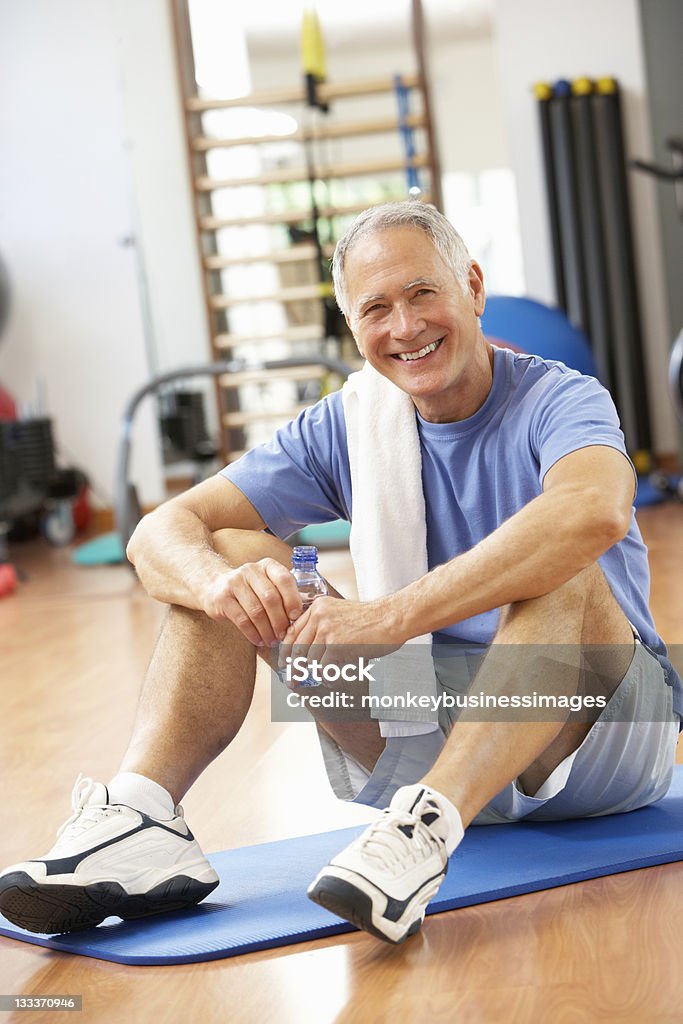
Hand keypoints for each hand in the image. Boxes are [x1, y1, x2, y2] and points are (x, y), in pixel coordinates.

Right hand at [200, 557, 302, 646]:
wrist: (214, 586)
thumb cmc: (250, 590)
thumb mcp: (266, 583)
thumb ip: (282, 594)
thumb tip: (301, 619)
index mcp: (267, 565)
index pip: (284, 579)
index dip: (292, 600)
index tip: (296, 617)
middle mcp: (250, 570)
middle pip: (270, 598)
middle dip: (280, 620)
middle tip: (284, 635)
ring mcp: (234, 583)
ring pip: (256, 611)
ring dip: (267, 630)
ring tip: (272, 641)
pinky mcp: (222, 598)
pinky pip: (242, 620)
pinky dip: (253, 634)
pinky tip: (259, 640)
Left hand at [279, 596, 404, 683]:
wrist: (391, 617)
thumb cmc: (371, 619)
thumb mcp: (340, 613)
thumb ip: (322, 625)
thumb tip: (306, 651)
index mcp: (318, 607)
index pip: (293, 631)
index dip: (286, 650)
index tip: (284, 663)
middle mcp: (319, 616)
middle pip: (297, 648)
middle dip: (293, 669)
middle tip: (292, 682)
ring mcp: (328, 630)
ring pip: (311, 660)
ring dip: (315, 674)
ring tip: (323, 679)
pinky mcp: (338, 644)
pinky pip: (325, 668)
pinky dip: (328, 677)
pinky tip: (333, 680)